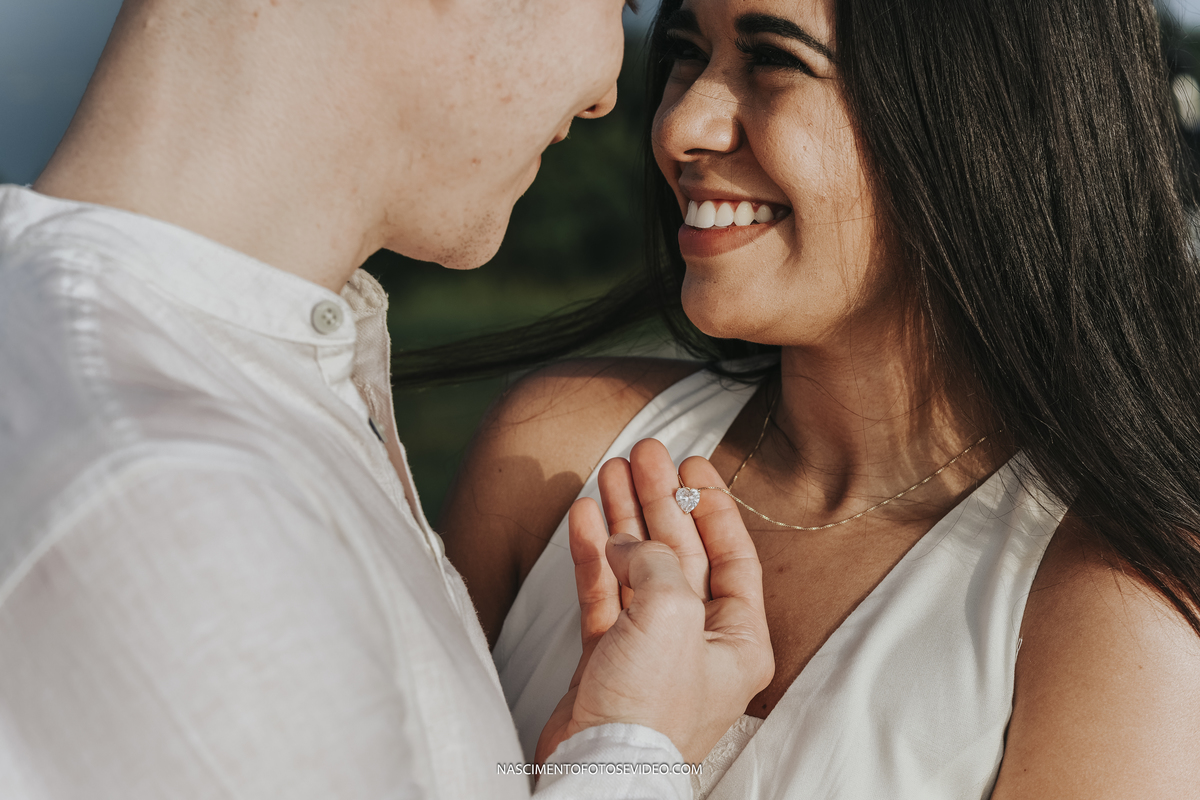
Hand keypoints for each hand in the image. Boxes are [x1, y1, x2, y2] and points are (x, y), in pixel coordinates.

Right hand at [535, 438, 773, 764]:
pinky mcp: (607, 657)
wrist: (598, 767)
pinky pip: (603, 591)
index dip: (713, 507)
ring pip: (638, 566)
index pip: (733, 557)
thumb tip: (628, 543)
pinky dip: (593, 553)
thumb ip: (658, 563)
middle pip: (681, 553)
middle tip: (644, 456)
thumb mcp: (671, 613)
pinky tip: (585, 517)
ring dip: (623, 519)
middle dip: (661, 502)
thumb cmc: (650, 706)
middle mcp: (698, 641)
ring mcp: (650, 648)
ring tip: (610, 471)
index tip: (694, 464)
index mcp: (738, 639)